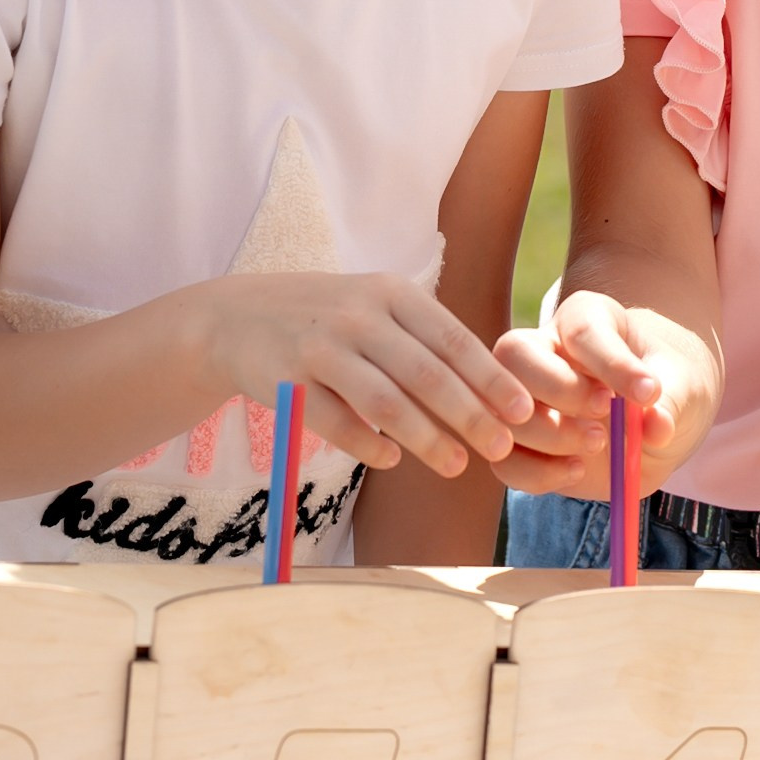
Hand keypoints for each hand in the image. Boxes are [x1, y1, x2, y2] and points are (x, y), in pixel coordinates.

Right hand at [197, 267, 538, 481]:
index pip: (453, 339)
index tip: (524, 411)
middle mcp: (358, 315)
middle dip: (469, 414)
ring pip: (384, 401)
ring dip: (426, 437)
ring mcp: (320, 347)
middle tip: (501, 449)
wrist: (236, 317)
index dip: (490, 378)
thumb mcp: (378, 307)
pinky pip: (335, 422)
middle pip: (425, 373)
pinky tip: (392, 460)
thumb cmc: (329, 318)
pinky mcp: (286, 381)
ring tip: (457, 466)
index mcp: (391, 293)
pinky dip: (367, 444)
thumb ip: (427, 340)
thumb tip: (494, 391)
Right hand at [492, 289, 716, 499]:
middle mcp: (545, 350)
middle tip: (604, 413)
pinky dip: (537, 474)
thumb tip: (656, 425)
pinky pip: (506, 461)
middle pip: (516, 354)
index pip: (584, 328)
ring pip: (503, 408)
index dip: (612, 362)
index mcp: (587, 319)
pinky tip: (577, 471)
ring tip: (597, 444)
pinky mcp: (521, 444)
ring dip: (549, 435)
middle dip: (558, 390)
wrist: (655, 417)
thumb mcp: (684, 387)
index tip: (649, 393)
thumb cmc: (668, 387)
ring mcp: (524, 397)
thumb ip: (672, 403)